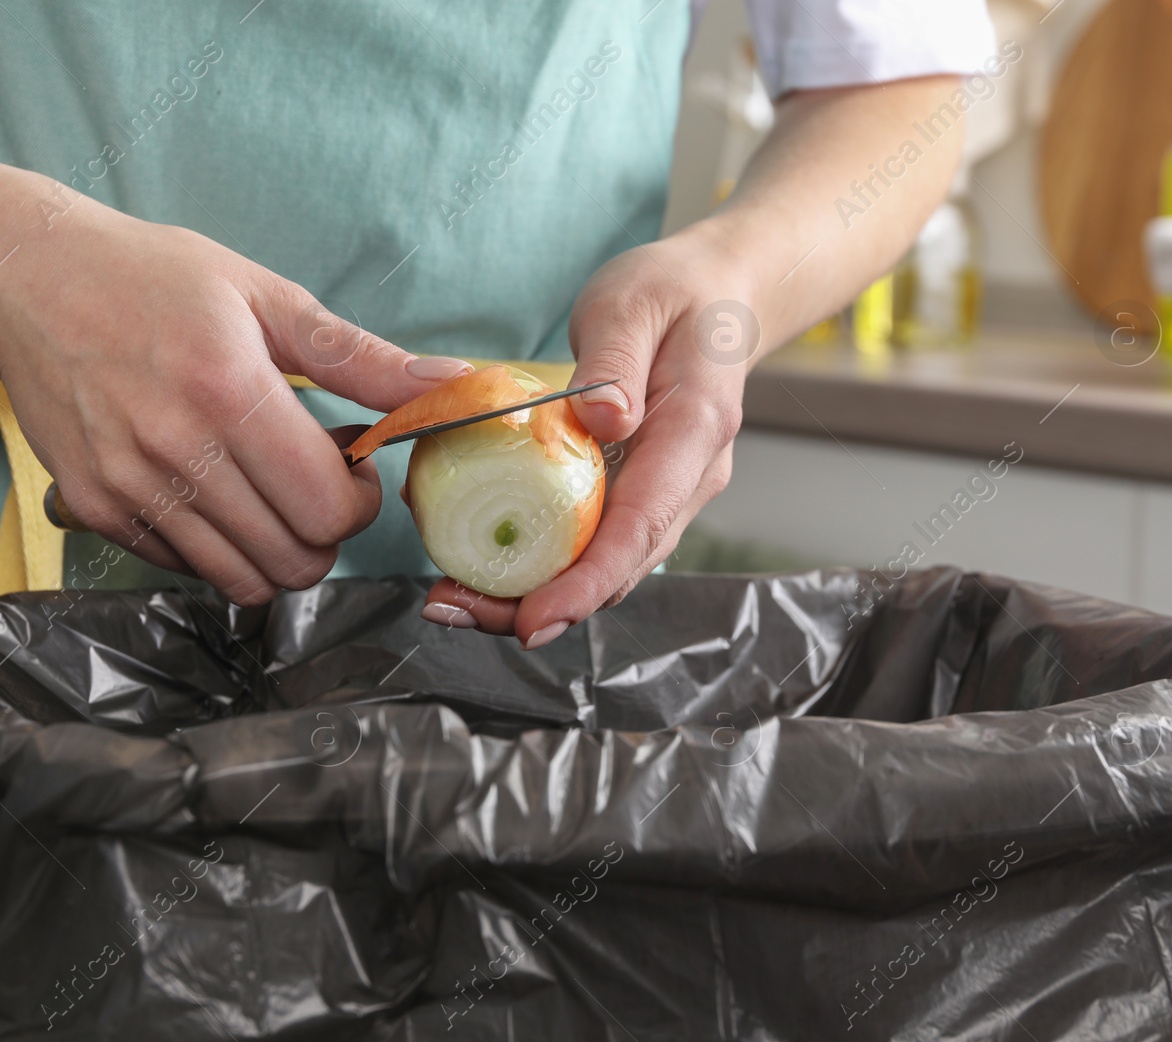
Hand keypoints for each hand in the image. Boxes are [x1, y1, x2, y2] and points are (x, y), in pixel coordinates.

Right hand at [0, 199, 471, 604]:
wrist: (25, 280)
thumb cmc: (152, 278)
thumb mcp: (264, 296)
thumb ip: (360, 357)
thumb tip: (450, 385)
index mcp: (230, 391)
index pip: (328, 509)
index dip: (359, 501)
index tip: (350, 466)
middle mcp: (175, 450)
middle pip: (294, 560)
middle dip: (326, 533)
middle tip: (313, 483)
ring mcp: (129, 488)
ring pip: (243, 583)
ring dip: (275, 551)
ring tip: (266, 492)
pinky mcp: (95, 510)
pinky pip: (186, 569)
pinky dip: (216, 549)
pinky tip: (212, 491)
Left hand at [418, 228, 753, 646]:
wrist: (717, 295)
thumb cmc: (672, 292)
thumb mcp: (633, 304)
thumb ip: (615, 361)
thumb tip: (603, 422)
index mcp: (695, 430)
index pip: (643, 525)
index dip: (588, 582)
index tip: (533, 619)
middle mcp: (689, 477)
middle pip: (620, 565)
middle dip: (543, 605)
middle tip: (455, 609)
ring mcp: (669, 491)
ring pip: (607, 565)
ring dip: (534, 593)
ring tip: (454, 598)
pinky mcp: (641, 492)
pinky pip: (595, 540)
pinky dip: (543, 563)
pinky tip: (482, 561)